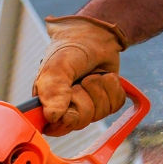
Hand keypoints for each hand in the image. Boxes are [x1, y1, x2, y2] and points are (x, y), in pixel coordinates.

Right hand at [33, 15, 128, 135]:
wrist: (98, 35)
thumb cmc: (71, 49)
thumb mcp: (57, 67)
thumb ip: (53, 91)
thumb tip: (53, 117)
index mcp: (47, 104)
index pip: (55, 128)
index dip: (65, 120)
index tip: (70, 106)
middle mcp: (66, 108)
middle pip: (79, 122)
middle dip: (85, 100)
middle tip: (80, 82)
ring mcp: (88, 106)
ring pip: (99, 115)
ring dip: (100, 91)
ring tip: (92, 76)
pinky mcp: (106, 100)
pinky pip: (115, 106)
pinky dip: (114, 89)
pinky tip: (105, 78)